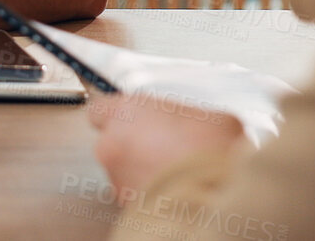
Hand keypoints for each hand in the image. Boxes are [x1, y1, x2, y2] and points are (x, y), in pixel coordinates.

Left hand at [87, 91, 242, 195]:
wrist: (213, 198)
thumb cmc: (211, 154)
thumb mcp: (211, 119)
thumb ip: (186, 119)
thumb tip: (194, 128)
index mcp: (127, 113)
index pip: (101, 110)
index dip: (119, 116)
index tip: (134, 120)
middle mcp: (112, 144)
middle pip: (113, 142)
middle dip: (134, 146)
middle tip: (165, 149)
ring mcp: (116, 177)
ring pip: (123, 170)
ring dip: (141, 170)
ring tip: (175, 174)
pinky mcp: (126, 204)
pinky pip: (134, 192)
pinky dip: (148, 191)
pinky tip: (174, 191)